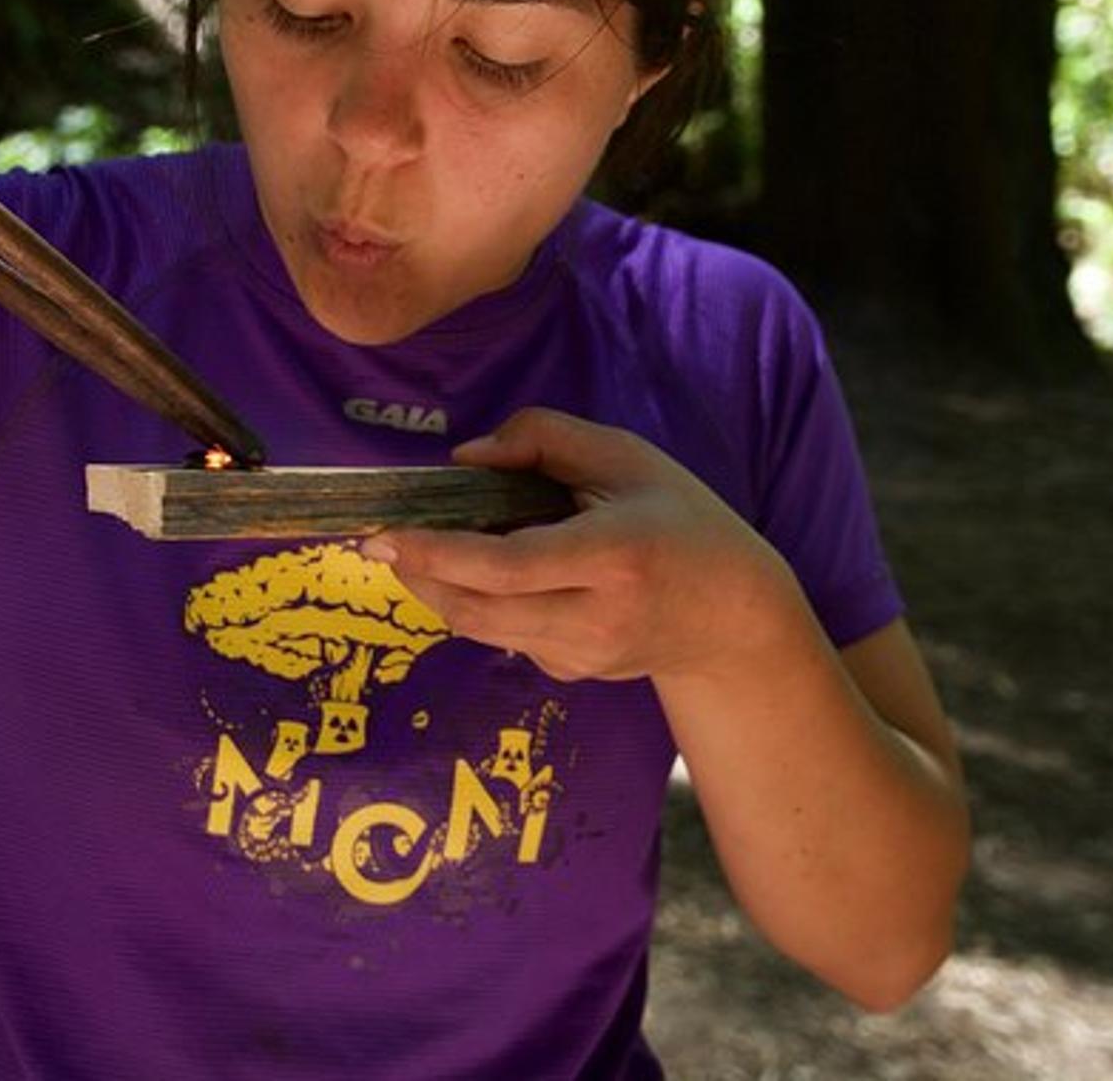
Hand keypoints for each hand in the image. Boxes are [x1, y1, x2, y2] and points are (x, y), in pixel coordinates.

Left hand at [361, 408, 809, 684]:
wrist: (734, 615)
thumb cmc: (679, 519)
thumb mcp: (625, 455)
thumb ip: (543, 438)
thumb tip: (466, 458)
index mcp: (614, 555)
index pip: (509, 565)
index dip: (441, 553)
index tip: (388, 534)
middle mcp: (597, 616)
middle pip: (480, 607)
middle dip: (420, 575)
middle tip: (378, 541)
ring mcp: (585, 655)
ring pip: (482, 628)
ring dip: (437, 591)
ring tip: (413, 553)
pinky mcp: (574, 674)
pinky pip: (507, 638)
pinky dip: (483, 606)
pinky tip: (490, 577)